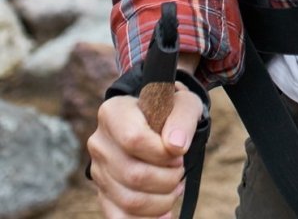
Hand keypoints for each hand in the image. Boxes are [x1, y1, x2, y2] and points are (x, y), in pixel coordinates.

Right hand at [88, 87, 203, 218]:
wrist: (157, 121)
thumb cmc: (171, 111)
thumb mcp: (185, 104)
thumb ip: (183, 119)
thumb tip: (176, 146)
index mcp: (114, 113)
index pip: (134, 139)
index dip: (162, 152)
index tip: (178, 152)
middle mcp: (100, 143)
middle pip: (133, 174)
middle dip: (168, 178)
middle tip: (179, 170)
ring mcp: (98, 171)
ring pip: (129, 200)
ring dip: (162, 200)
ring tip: (175, 187)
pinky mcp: (102, 193)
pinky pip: (118, 217)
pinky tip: (164, 215)